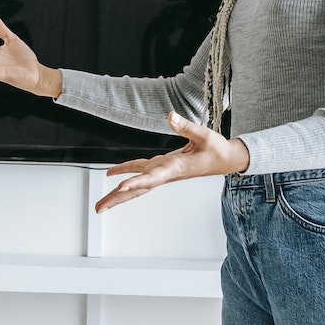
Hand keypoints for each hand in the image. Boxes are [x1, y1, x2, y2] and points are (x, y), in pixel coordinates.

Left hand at [95, 112, 250, 211]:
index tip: (119, 187)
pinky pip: (140, 171)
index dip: (135, 182)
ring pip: (136, 185)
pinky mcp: (163, 166)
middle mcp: (166, 173)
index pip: (152, 177)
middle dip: (118, 199)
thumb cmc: (217, 149)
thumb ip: (186, 127)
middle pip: (138, 189)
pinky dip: (125, 172)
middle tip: (99, 208)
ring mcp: (163, 172)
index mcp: (175, 168)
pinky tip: (111, 174)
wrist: (226, 160)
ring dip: (118, 194)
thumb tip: (170, 116)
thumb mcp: (204, 135)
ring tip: (100, 204)